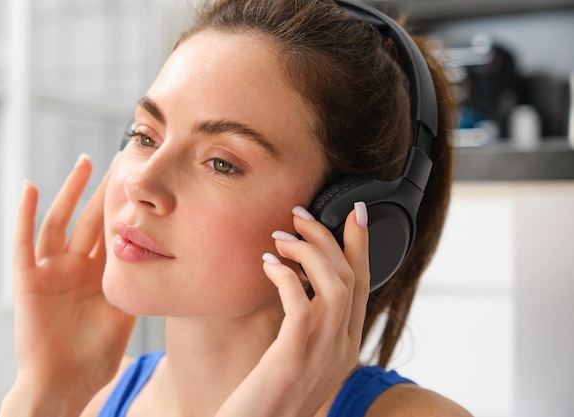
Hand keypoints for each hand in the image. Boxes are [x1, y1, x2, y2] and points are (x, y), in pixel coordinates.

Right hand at [1, 155, 134, 415]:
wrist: (67, 383)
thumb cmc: (95, 355)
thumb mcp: (124, 311)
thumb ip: (136, 284)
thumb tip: (165, 257)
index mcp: (99, 274)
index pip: (112, 232)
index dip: (124, 207)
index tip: (140, 182)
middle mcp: (76, 267)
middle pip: (90, 220)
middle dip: (104, 192)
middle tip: (119, 161)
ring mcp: (52, 271)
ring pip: (61, 222)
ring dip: (70, 192)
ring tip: (86, 163)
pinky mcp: (29, 280)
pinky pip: (25, 242)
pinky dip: (26, 215)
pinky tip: (32, 188)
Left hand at [217, 203, 369, 416]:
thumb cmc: (270, 396)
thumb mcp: (300, 357)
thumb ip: (311, 326)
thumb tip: (301, 283)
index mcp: (346, 347)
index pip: (363, 287)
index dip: (361, 247)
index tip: (355, 213)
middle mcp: (341, 350)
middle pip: (350, 279)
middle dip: (327, 238)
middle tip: (299, 215)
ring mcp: (320, 356)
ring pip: (334, 287)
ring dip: (307, 252)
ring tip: (280, 237)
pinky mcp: (292, 360)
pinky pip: (299, 306)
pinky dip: (286, 278)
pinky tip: (268, 265)